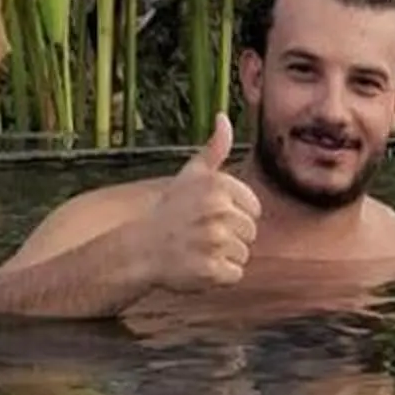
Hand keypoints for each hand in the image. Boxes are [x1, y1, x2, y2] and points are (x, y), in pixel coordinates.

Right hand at [138, 115, 260, 290]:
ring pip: (244, 255)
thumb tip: (224, 117)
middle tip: (200, 235)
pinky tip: (198, 267)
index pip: (254, 209)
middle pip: (251, 233)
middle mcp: (218, 211)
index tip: (208, 216)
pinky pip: (235, 275)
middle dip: (230, 238)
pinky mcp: (211, 270)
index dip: (234, 216)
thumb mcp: (190, 175)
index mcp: (218, 186)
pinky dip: (219, 277)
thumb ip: (214, 149)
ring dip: (224, 257)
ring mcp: (214, 242)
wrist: (139, 250)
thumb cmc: (170, 212)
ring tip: (198, 250)